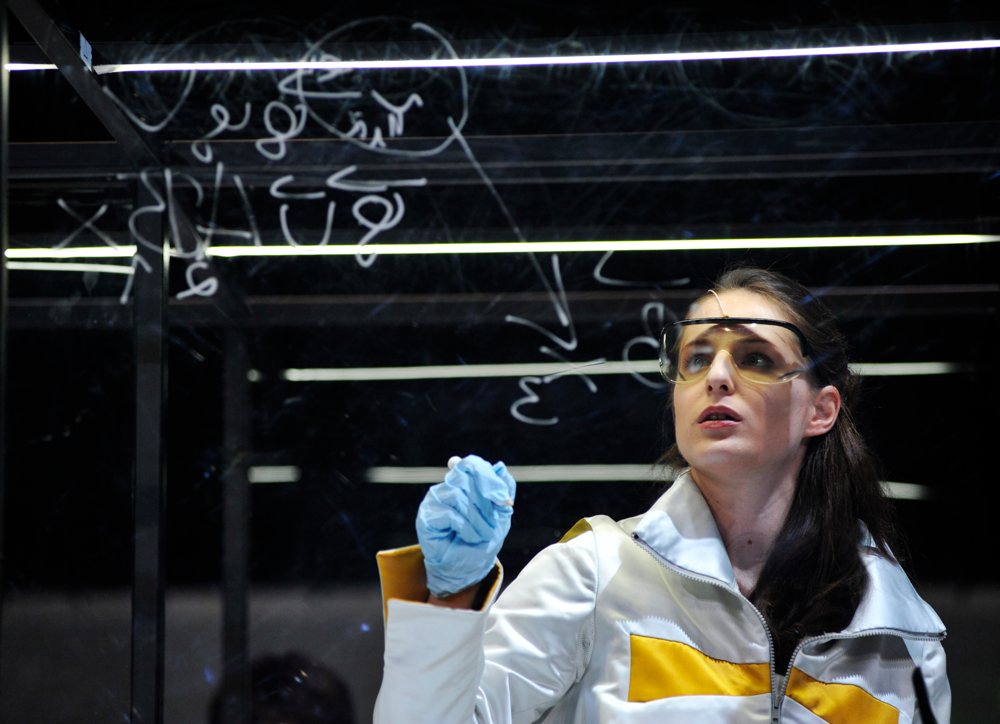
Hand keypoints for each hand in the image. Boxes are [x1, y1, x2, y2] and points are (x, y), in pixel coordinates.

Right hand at [416, 454, 516, 597]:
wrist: (467, 570)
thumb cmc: (482, 541)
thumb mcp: (500, 514)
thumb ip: (502, 490)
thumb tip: (501, 467)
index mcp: (463, 482)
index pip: (471, 464)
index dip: (489, 478)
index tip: (505, 501)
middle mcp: (447, 487)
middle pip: (465, 477)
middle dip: (486, 502)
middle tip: (493, 524)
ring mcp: (434, 500)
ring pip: (457, 494)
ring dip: (477, 518)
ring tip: (483, 535)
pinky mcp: (427, 517)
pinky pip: (449, 513)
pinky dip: (466, 527)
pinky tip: (471, 537)